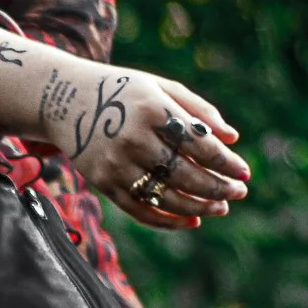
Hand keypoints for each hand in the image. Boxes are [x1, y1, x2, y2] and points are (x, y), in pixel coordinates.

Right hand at [41, 64, 250, 230]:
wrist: (63, 99)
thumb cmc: (122, 91)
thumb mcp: (160, 87)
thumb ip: (198, 110)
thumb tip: (232, 139)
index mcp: (152, 108)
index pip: (199, 143)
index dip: (225, 162)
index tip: (245, 173)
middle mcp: (132, 137)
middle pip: (185, 174)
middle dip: (217, 188)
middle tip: (238, 193)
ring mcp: (115, 163)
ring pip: (165, 197)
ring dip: (198, 207)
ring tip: (221, 208)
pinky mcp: (102, 182)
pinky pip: (140, 210)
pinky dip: (168, 220)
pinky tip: (192, 220)